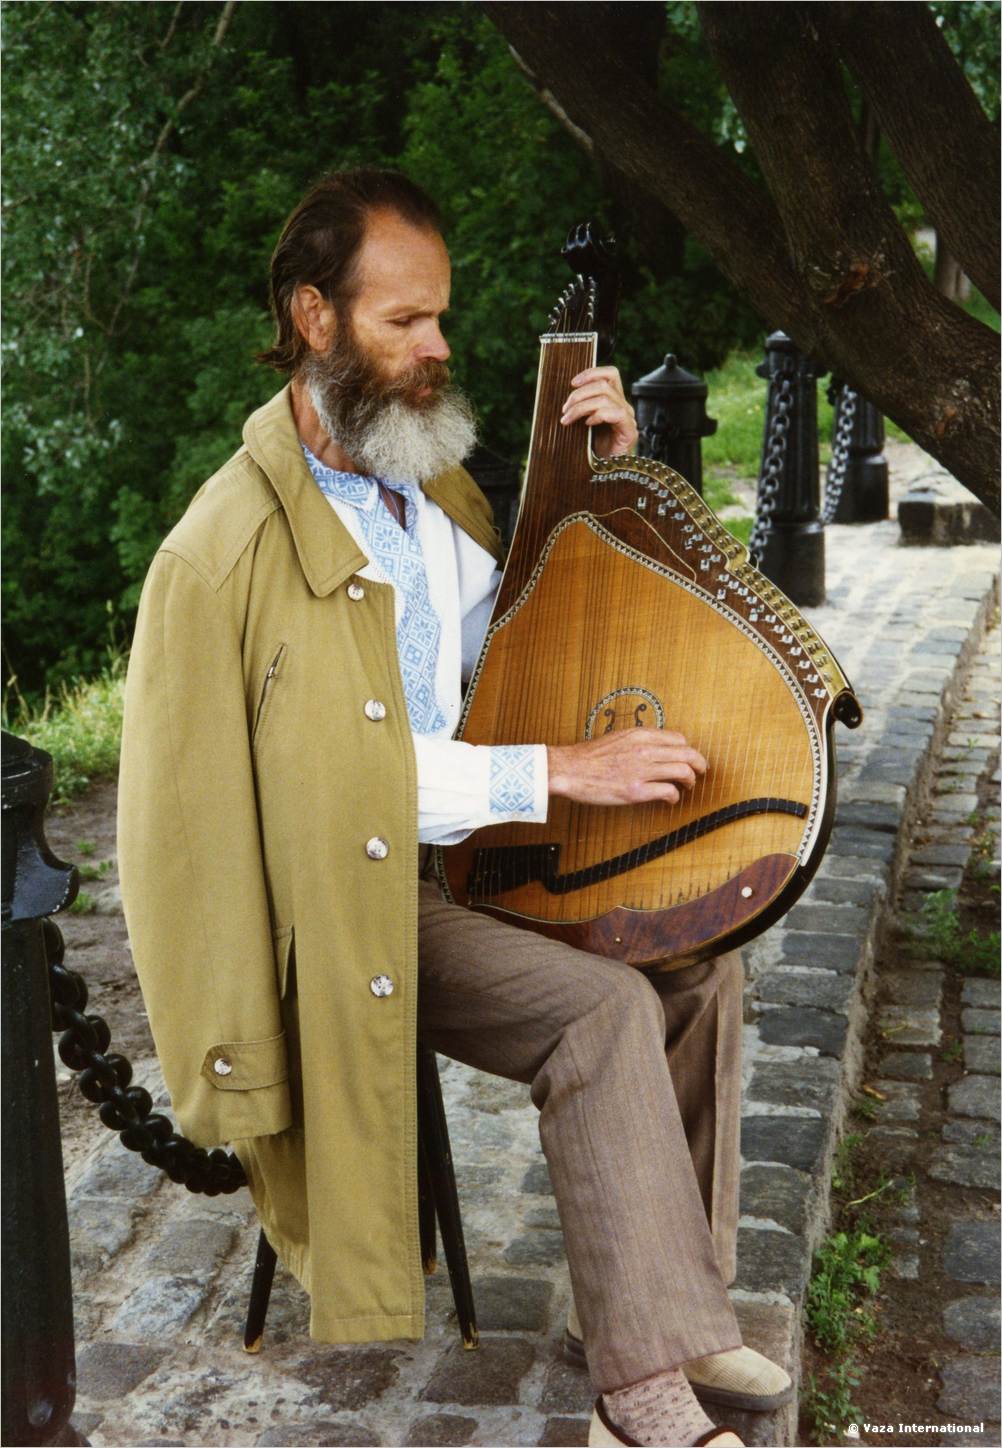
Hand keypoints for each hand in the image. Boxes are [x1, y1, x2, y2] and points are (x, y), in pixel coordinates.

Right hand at [547, 729, 706, 806]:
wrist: (569, 769)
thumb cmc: (589, 756)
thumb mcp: (618, 738)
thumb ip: (639, 741)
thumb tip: (656, 749)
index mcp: (640, 735)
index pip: (679, 738)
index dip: (688, 749)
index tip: (688, 758)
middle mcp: (645, 750)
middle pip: (687, 754)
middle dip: (699, 764)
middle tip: (700, 772)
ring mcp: (641, 771)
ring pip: (683, 771)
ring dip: (690, 780)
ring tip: (688, 786)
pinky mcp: (636, 791)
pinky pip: (668, 791)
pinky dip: (675, 796)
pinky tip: (671, 799)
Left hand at [561, 366, 637, 457]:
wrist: (605, 476)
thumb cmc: (593, 452)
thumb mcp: (583, 425)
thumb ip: (580, 409)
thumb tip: (563, 400)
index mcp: (614, 401)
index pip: (610, 374)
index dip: (591, 373)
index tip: (572, 383)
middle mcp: (623, 407)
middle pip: (603, 384)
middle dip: (578, 395)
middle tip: (564, 410)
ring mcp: (628, 418)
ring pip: (605, 397)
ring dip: (581, 407)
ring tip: (568, 420)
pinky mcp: (630, 431)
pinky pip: (615, 413)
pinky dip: (598, 415)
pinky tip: (587, 425)